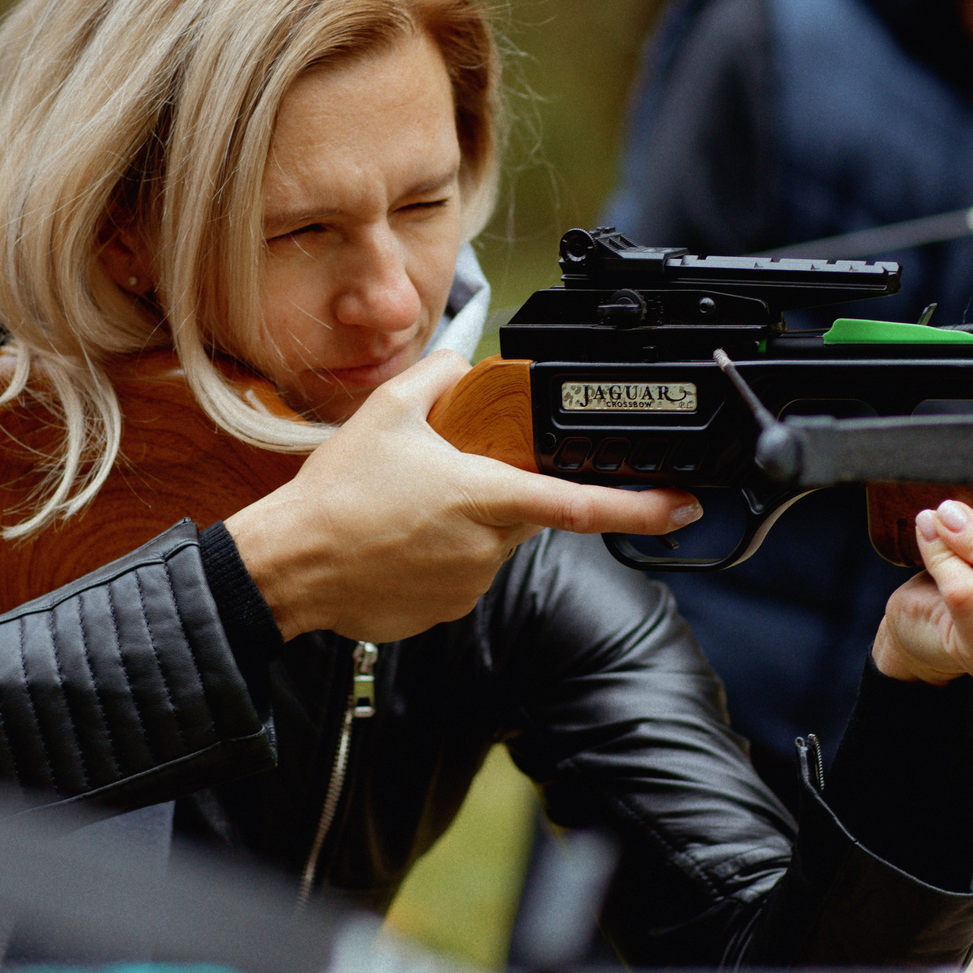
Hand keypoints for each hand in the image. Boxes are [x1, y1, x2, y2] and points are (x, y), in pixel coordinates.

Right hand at [229, 351, 701, 640]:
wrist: (289, 568)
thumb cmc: (336, 497)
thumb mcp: (386, 413)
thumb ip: (438, 376)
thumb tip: (460, 360)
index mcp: (485, 497)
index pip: (582, 504)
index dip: (642, 507)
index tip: (682, 507)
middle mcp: (486, 547)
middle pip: (523, 512)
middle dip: (497, 489)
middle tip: (438, 478)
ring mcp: (467, 585)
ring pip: (488, 543)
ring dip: (461, 523)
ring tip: (400, 510)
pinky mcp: (444, 612)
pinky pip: (458, 575)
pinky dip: (435, 555)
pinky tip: (392, 542)